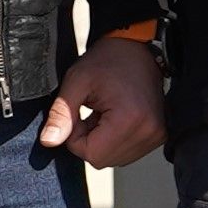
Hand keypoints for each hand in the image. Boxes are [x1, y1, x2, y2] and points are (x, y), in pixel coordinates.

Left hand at [46, 28, 166, 167]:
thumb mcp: (77, 82)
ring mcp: (157, 135)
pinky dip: (115, 140)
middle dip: (89, 141)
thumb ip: (61, 114)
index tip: (79, 114)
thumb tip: (48, 141)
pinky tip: (116, 118)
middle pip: (103, 160)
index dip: (75, 138)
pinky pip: (128, 152)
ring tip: (105, 114)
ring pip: (115, 159)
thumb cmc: (108, 60)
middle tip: (91, 113)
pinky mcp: (159, 135)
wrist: (137, 48)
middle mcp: (149, 131)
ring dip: (102, 142)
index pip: (91, 153)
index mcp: (130, 119)